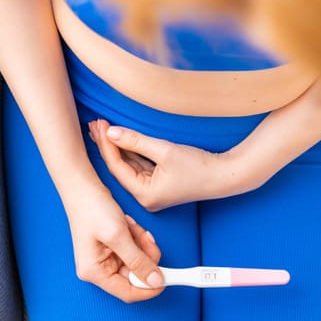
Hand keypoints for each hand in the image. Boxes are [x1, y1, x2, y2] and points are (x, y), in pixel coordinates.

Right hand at [63, 183, 165, 302]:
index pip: (128, 292)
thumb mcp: (118, 236)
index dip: (149, 288)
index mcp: (94, 272)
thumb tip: (155, 281)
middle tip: (146, 238)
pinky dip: (137, 236)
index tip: (167, 278)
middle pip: (136, 275)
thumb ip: (138, 261)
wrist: (84, 185)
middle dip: (145, 255)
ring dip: (141, 243)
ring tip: (131, 226)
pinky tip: (128, 224)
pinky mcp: (113, 246)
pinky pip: (134, 248)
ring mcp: (106, 257)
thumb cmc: (92, 209)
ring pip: (138, 260)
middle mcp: (99, 268)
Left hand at [88, 119, 241, 211]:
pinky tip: (121, 138)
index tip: (99, 124)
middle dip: (108, 145)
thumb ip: (136, 141)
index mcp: (145, 194)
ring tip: (103, 128)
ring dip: (119, 147)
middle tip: (94, 123)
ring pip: (130, 166)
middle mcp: (146, 196)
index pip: (117, 167)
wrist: (226, 176)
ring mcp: (153, 191)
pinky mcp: (160, 184)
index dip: (106, 145)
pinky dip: (132, 152)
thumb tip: (111, 133)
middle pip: (121, 167)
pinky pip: (141, 166)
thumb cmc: (199, 167)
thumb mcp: (165, 151)